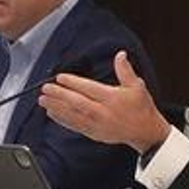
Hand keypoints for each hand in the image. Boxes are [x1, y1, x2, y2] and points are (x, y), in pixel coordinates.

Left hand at [38, 51, 170, 153]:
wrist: (145, 132)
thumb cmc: (141, 108)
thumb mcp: (137, 86)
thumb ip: (125, 70)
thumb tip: (120, 54)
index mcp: (112, 98)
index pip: (88, 88)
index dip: (73, 82)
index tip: (60, 77)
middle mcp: (103, 112)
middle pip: (77, 102)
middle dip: (59, 95)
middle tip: (45, 88)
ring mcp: (97, 124)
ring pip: (73, 115)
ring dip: (56, 107)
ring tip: (43, 100)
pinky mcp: (94, 133)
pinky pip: (75, 126)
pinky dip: (62, 120)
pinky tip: (52, 114)